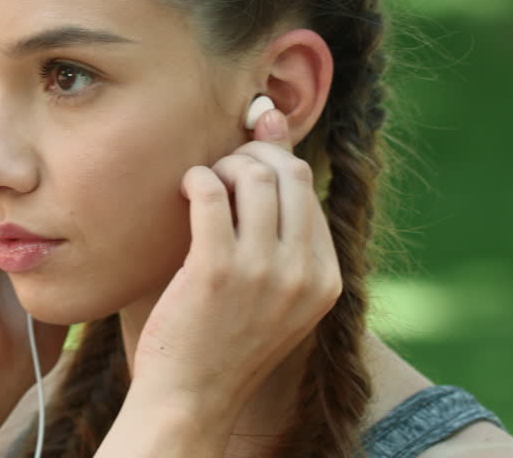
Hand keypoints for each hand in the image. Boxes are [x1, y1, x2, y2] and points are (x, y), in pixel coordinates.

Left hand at [130, 108, 341, 415]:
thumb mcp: (269, 278)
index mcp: (327, 278)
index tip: (239, 169)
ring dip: (220, 168)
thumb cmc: (224, 333)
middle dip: (250, 156)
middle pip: (288, 172)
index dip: (270, 163)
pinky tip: (185, 193)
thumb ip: (278, 205)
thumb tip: (270, 113)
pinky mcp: (217, 271)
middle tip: (221, 172)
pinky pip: (211, 192)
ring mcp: (263, 272)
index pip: (307, 187)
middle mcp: (304, 274)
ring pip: (252, 176)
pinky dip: (196, 180)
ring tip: (202, 186)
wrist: (190, 399)